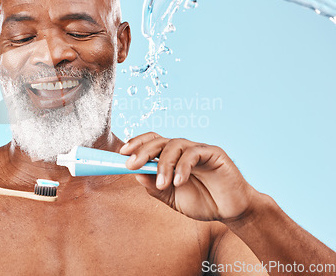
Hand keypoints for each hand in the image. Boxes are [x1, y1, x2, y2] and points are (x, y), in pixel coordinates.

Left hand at [120, 133, 257, 221]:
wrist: (230, 212)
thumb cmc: (202, 202)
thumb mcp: (172, 197)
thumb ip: (155, 186)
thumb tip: (136, 173)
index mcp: (171, 157)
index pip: (151, 142)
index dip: (136, 144)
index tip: (121, 154)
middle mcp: (183, 149)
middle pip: (158, 140)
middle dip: (142, 151)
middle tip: (132, 165)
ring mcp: (198, 149)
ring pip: (174, 145)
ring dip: (164, 164)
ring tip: (163, 184)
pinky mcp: (214, 153)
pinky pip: (194, 153)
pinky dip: (183, 167)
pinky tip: (179, 182)